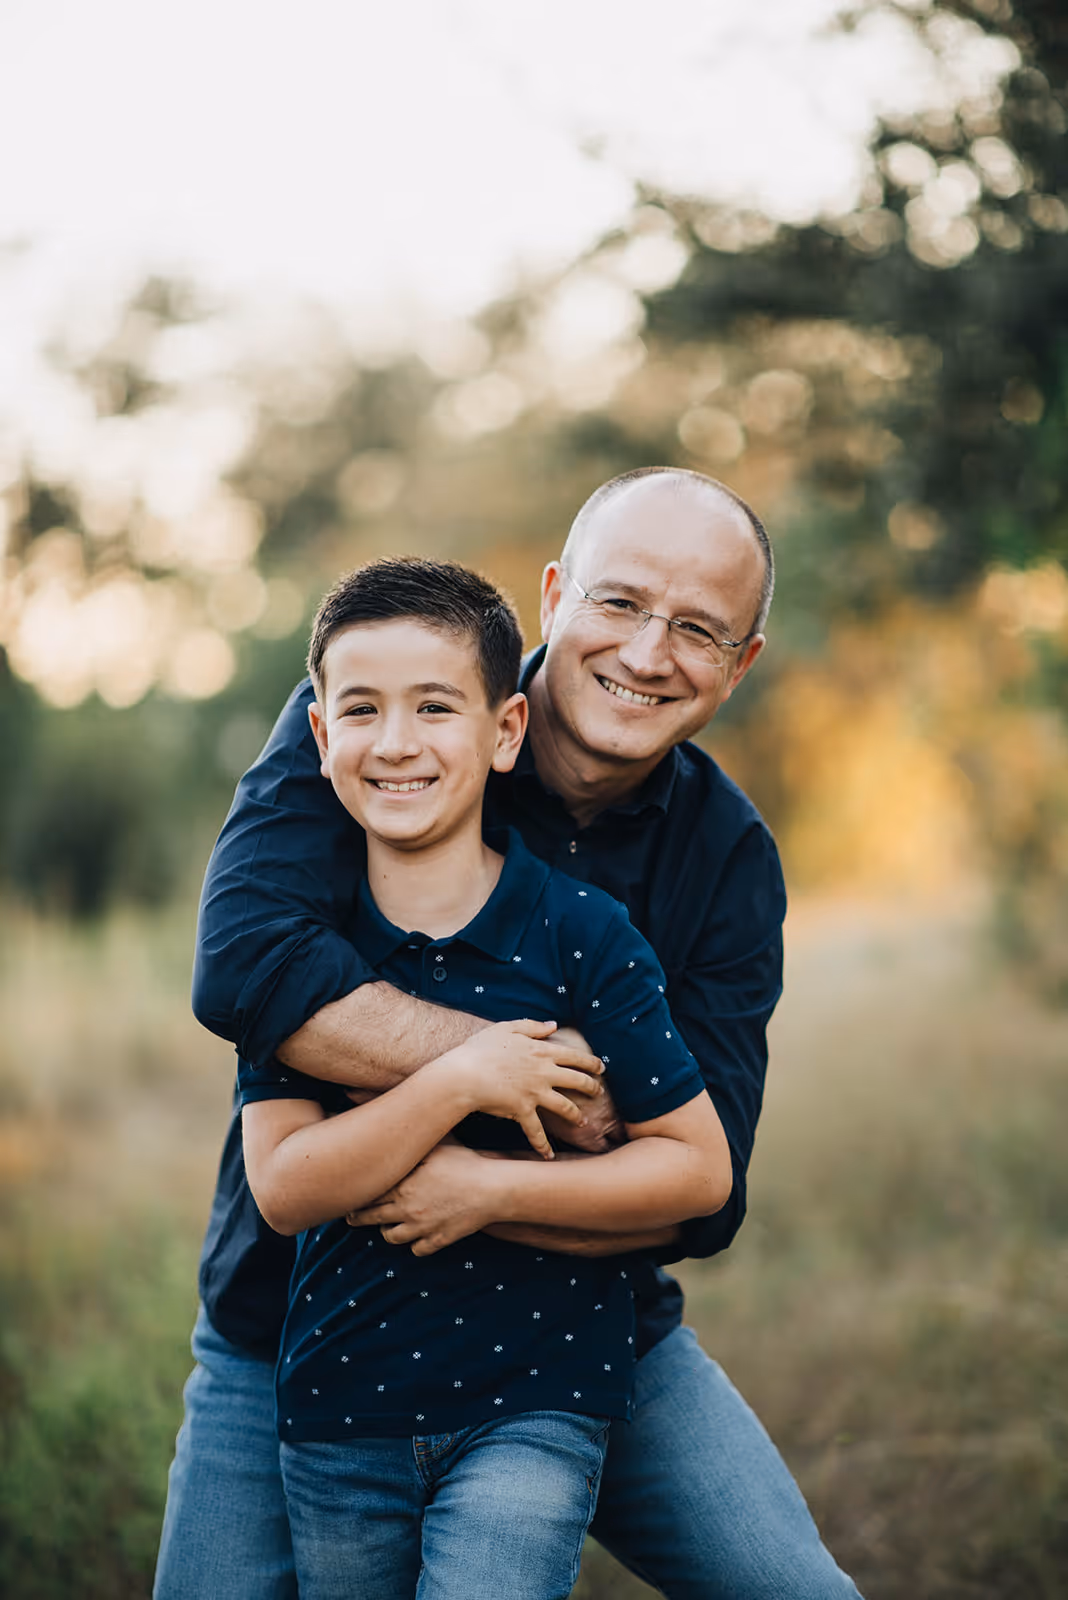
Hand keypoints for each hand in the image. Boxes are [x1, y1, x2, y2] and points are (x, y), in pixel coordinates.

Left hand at [347, 1143, 505, 1254]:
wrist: (493, 1189)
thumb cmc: (465, 1161)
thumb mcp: (437, 1145)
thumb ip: (412, 1140)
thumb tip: (388, 1128)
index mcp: (403, 1185)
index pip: (368, 1194)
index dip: (356, 1195)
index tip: (350, 1193)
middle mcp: (407, 1209)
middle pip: (372, 1218)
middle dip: (359, 1218)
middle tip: (352, 1217)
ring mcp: (423, 1228)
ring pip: (392, 1237)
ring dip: (387, 1231)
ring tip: (386, 1225)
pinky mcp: (439, 1240)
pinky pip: (417, 1250)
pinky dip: (414, 1244)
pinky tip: (416, 1235)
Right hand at [437, 1019, 603, 1159]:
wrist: (464, 1074)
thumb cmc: (481, 1048)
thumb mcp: (506, 1028)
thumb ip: (532, 1026)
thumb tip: (553, 1025)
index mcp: (541, 1052)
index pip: (574, 1056)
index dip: (590, 1062)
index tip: (601, 1067)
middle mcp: (543, 1073)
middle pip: (577, 1081)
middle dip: (592, 1087)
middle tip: (599, 1093)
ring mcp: (535, 1093)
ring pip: (565, 1107)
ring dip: (576, 1116)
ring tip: (584, 1122)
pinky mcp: (522, 1111)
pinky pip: (536, 1131)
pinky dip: (542, 1145)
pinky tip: (549, 1156)